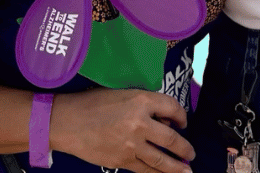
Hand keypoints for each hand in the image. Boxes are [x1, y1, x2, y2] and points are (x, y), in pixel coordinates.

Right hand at [51, 88, 194, 172]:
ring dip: (177, 167)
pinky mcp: (123, 160)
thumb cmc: (93, 102)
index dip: (181, 116)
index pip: (172, 107)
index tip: (183, 122)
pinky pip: (145, 170)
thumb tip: (162, 119)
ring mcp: (132, 144)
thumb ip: (142, 105)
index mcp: (140, 100)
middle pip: (171, 138)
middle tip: (190, 153)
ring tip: (187, 171)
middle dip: (184, 148)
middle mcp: (140, 122)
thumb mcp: (121, 94)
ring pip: (161, 159)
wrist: (69, 121)